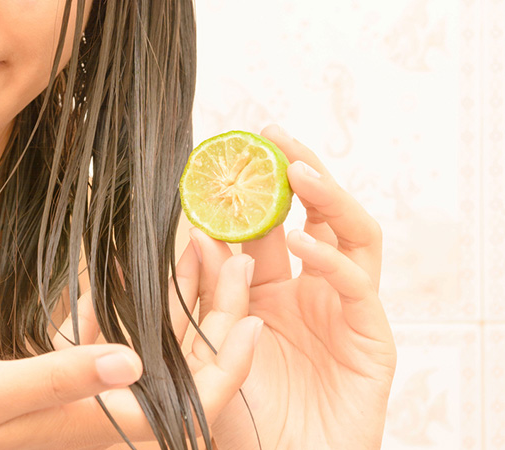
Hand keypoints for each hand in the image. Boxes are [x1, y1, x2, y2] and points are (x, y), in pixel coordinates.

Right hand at [0, 250, 260, 449]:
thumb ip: (63, 378)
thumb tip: (134, 362)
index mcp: (99, 421)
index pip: (192, 404)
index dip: (231, 366)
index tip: (256, 319)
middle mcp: (102, 407)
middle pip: (181, 364)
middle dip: (215, 315)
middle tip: (235, 258)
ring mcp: (82, 388)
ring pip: (149, 340)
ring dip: (174, 297)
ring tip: (198, 246)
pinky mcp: (58, 370)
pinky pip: (107, 329)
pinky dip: (124, 296)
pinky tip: (135, 259)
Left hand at [185, 125, 396, 448]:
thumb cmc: (239, 420)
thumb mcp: (208, 346)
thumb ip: (203, 292)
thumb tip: (194, 231)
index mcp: (268, 292)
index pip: (265, 227)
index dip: (250, 190)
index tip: (226, 153)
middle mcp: (309, 292)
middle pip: (315, 215)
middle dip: (297, 172)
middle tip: (272, 134)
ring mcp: (343, 310)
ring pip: (350, 234)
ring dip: (327, 197)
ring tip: (296, 167)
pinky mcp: (371, 337)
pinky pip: (357, 285)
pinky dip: (331, 258)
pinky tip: (300, 240)